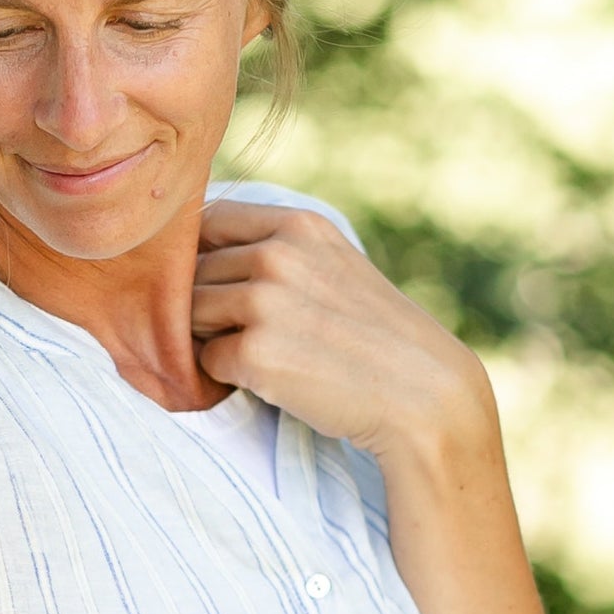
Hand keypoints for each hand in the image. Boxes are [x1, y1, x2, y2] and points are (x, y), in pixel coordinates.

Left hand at [192, 201, 490, 462]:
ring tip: (262, 354)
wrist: (422, 392)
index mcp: (298, 225)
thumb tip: (196, 258)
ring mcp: (264, 303)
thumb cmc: (373, 335)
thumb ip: (277, 251)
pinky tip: (270, 379)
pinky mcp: (254, 354)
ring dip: (211, 338)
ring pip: (191, 315)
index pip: (208, 220)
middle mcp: (277, 254)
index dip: (198, 255)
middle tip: (250, 333)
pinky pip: (206, 361)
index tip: (213, 282)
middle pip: (193, 272)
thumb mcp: (333, 266)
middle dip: (205, 304)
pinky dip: (226, 376)